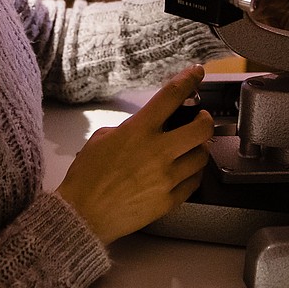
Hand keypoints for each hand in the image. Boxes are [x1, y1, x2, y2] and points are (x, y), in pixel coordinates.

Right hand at [55, 64, 212, 244]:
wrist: (83, 214)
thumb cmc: (87, 176)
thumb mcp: (102, 138)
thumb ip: (129, 128)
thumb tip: (145, 128)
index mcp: (139, 130)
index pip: (172, 96)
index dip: (189, 80)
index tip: (197, 73)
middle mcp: (158, 151)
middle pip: (202, 128)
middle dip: (205, 119)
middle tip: (200, 119)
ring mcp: (167, 178)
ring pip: (202, 156)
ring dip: (200, 148)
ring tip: (191, 148)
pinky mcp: (170, 200)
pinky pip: (195, 182)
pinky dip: (194, 173)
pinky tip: (186, 170)